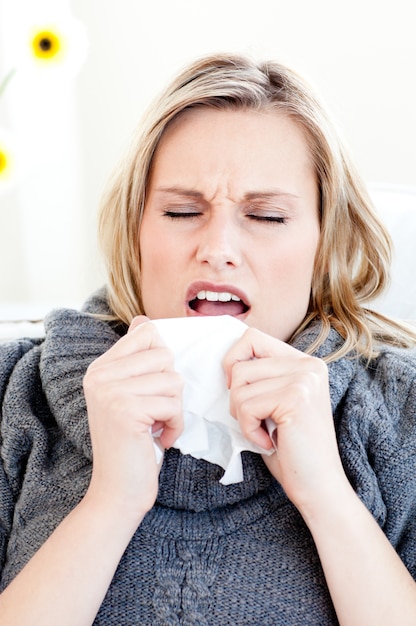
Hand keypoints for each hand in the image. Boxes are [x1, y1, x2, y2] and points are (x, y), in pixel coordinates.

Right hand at [83, 316, 183, 522]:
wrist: (117, 492)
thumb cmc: (132, 444)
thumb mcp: (131, 395)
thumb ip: (137, 360)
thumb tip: (144, 320)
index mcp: (100, 368)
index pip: (148, 333)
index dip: (162, 362)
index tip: (152, 389)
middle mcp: (99, 375)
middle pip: (165, 356)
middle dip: (170, 389)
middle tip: (153, 413)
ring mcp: (110, 391)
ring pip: (173, 380)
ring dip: (173, 409)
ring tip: (155, 426)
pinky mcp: (125, 410)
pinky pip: (173, 403)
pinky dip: (175, 425)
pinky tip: (158, 439)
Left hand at [223, 328, 347, 513]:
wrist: (319, 486)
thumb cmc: (291, 449)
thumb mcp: (275, 402)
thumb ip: (261, 377)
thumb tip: (227, 361)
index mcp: (305, 362)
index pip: (252, 337)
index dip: (234, 361)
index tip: (239, 391)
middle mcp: (308, 364)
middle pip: (240, 365)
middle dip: (237, 398)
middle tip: (258, 421)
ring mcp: (305, 379)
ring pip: (239, 387)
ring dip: (243, 417)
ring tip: (265, 432)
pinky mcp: (296, 397)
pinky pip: (246, 407)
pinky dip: (249, 430)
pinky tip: (269, 442)